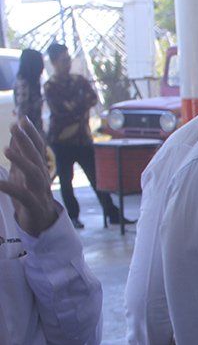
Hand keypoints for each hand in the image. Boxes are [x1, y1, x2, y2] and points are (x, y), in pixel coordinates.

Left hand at [0, 118, 58, 235]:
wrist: (41, 225)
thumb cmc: (30, 197)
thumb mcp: (23, 175)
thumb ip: (20, 157)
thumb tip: (15, 137)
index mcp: (40, 170)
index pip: (39, 149)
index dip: (32, 134)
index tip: (22, 118)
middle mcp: (42, 179)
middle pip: (37, 158)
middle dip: (27, 142)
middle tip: (15, 127)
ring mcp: (40, 193)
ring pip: (34, 174)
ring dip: (21, 161)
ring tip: (7, 150)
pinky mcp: (34, 207)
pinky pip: (23, 196)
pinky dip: (9, 187)